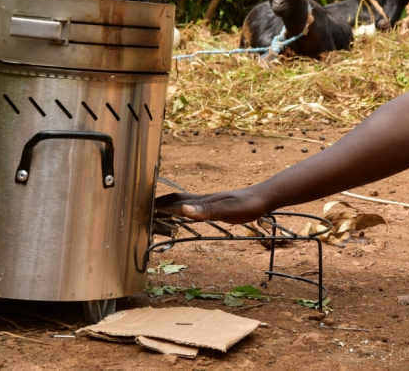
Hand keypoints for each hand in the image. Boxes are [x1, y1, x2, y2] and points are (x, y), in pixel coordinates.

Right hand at [154, 187, 270, 223]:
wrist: (265, 197)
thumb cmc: (248, 205)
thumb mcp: (228, 211)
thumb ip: (206, 211)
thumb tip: (183, 210)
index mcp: (203, 201)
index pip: (175, 202)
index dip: (159, 206)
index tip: (143, 210)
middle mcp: (204, 199)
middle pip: (176, 199)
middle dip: (159, 203)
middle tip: (143, 210)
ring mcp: (210, 200)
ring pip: (184, 202)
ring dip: (169, 205)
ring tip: (157, 210)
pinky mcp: (216, 204)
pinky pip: (193, 206)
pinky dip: (182, 209)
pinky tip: (184, 212)